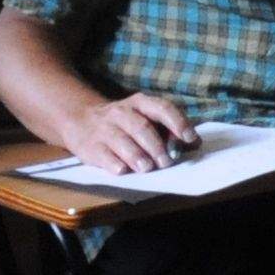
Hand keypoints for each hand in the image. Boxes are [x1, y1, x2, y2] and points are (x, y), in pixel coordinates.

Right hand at [65, 92, 197, 174]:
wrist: (80, 120)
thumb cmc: (124, 124)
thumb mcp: (144, 118)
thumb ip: (169, 130)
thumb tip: (194, 143)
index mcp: (140, 103)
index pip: (162, 108)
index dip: (178, 123)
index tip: (189, 138)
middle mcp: (121, 112)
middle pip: (142, 127)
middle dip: (156, 146)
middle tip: (167, 162)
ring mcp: (104, 129)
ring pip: (122, 140)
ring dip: (137, 156)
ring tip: (147, 168)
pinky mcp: (90, 146)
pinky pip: (103, 155)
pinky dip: (114, 164)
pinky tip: (123, 170)